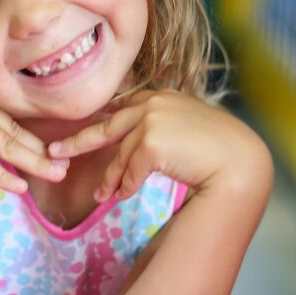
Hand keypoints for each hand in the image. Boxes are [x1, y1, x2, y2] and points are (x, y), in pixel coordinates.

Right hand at [0, 72, 68, 193]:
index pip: (4, 115)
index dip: (28, 132)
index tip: (48, 145)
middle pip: (12, 129)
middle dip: (41, 148)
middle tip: (66, 161)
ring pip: (5, 144)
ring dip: (33, 162)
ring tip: (55, 175)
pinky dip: (3, 174)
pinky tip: (20, 185)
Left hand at [48, 89, 271, 202]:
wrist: (240, 160)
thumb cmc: (219, 149)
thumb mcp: (185, 128)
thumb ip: (160, 128)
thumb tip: (134, 149)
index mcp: (160, 97)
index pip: (122, 111)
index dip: (100, 125)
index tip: (81, 135)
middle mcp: (153, 103)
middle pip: (106, 125)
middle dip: (78, 141)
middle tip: (55, 153)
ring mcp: (151, 120)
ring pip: (120, 156)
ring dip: (110, 179)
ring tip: (102, 197)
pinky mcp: (152, 142)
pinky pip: (131, 170)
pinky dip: (125, 186)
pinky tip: (122, 198)